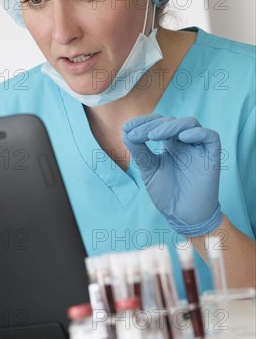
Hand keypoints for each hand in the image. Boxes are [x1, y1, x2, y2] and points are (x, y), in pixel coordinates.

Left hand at [122, 114, 222, 235]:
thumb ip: (140, 152)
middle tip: (136, 135)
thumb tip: (126, 133)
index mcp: (171, 144)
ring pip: (189, 123)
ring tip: (153, 136)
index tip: (126, 128)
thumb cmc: (166, 194)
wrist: (182, 217)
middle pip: (171, 121)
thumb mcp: (148, 170)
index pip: (159, 123)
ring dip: (170, 126)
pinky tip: (181, 138)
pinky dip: (197, 133)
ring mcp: (198, 148)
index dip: (143, 122)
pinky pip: (211, 136)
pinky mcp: (212, 157)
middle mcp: (185, 143)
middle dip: (151, 125)